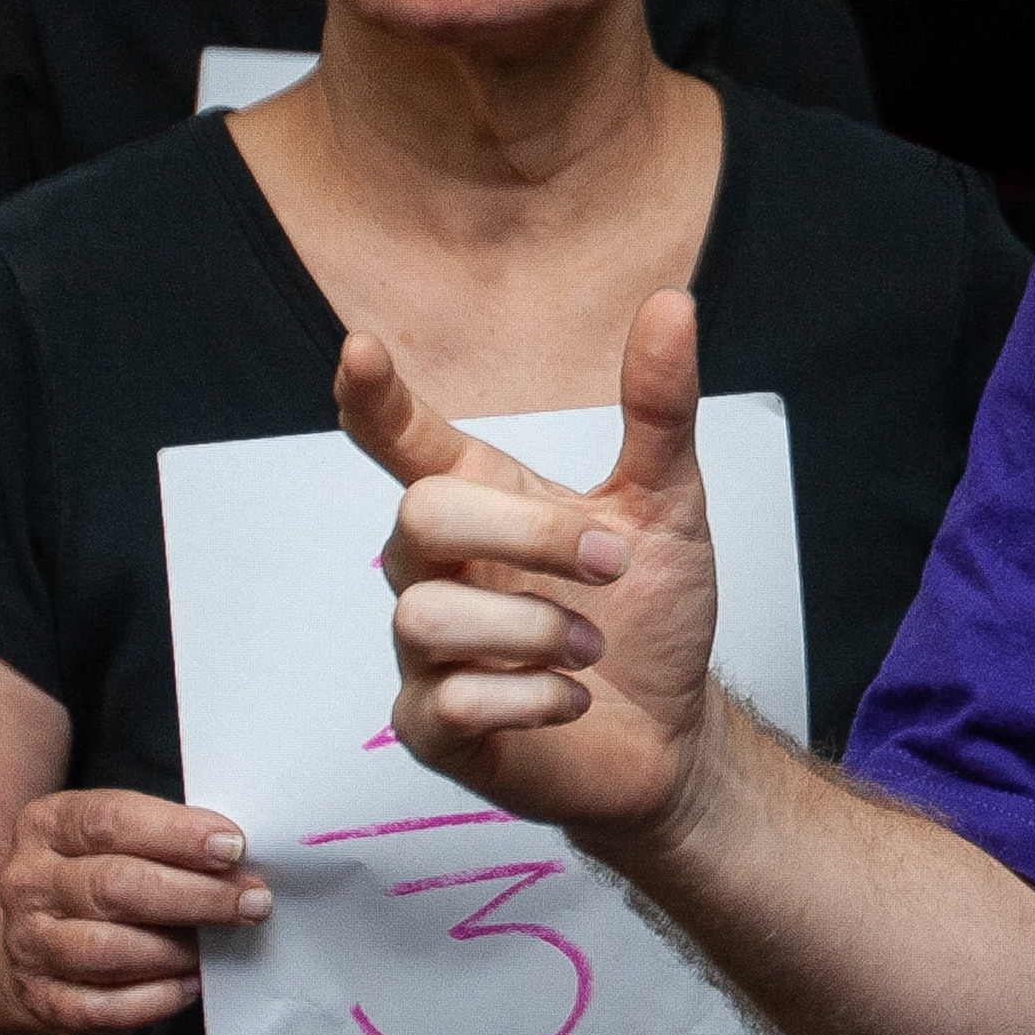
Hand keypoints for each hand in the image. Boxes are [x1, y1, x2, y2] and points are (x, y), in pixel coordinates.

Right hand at [0, 789, 267, 1034]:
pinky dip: (156, 998)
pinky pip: (104, 1006)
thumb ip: (170, 838)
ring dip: (179, 949)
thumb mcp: (123, 839)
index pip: (110, 821)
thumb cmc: (103, 880)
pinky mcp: (43, 1001)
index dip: (178, 833)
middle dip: (197, 895)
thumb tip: (240, 857)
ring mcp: (30, 946)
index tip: (234, 847)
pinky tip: (189, 984)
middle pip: (116, 885)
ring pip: (109, 949)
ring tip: (222, 944)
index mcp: (48, 826)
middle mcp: (30, 884)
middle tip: (253, 901)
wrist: (38, 948)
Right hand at [340, 286, 724, 847]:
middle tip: (614, 563)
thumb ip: (659, 410)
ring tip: (595, 647)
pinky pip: (443, 703)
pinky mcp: (433, 728)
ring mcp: (428, 651)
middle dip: (528, 536)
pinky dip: (528, 697)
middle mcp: (441, 569)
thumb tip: (672, 302)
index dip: (375, 401)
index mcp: (485, 502)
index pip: (403, 442)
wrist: (674, 733)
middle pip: (417, 518)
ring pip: (424, 615)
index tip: (361, 352)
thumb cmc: (653, 614)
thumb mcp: (669, 504)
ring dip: (535, 628)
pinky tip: (574, 699)